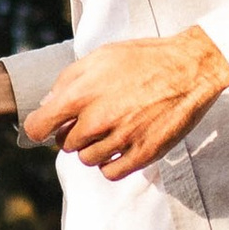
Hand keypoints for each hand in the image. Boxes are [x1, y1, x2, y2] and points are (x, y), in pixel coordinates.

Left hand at [22, 28, 228, 178]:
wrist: (190, 68)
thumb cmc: (144, 59)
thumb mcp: (101, 56)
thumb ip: (68, 80)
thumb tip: (47, 103)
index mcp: (81, 93)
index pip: (38, 127)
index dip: (42, 126)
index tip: (52, 125)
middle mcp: (97, 119)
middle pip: (65, 144)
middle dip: (73, 133)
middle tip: (92, 120)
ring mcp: (121, 139)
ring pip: (87, 159)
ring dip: (93, 148)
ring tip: (110, 131)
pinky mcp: (143, 154)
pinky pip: (110, 173)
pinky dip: (110, 164)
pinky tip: (119, 147)